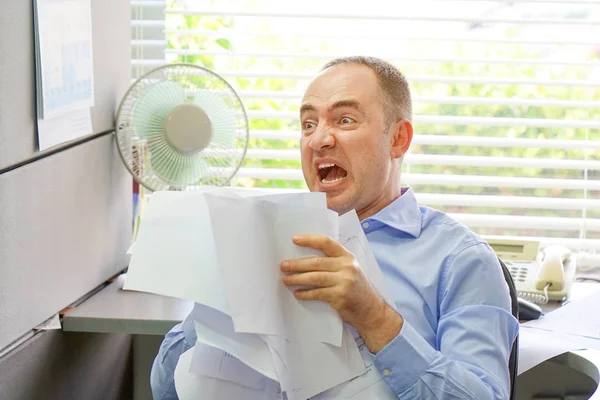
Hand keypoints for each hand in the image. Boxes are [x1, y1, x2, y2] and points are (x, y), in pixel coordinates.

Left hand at [281, 235, 402, 352]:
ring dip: (297, 278)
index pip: (327, 243)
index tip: (294, 239)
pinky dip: (305, 293)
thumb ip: (335, 263)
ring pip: (314, 277)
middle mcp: (347, 267)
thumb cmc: (357, 289)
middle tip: (283, 265)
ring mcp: (344, 281)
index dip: (310, 240)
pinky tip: (297, 293)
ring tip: (286, 279)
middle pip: (317, 262)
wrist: (372, 311)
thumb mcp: (351, 270)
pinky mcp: (340, 296)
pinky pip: (317, 293)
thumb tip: (306, 261)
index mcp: (348, 257)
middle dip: (297, 264)